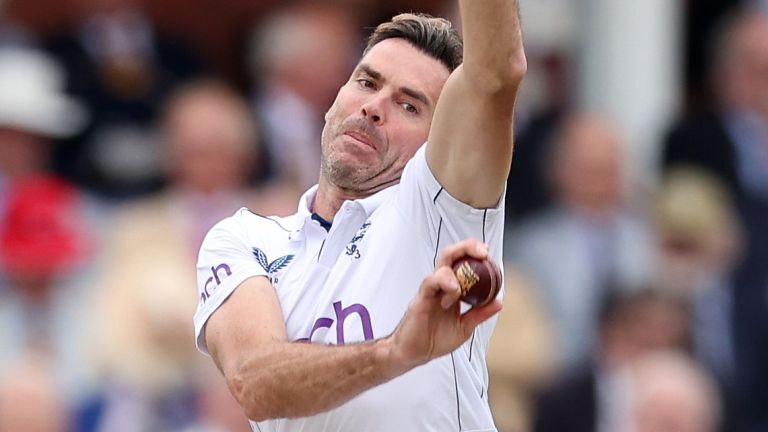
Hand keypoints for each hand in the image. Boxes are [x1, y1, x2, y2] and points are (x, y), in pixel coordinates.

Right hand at [386, 239, 502, 368]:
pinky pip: (430, 281)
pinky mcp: (421, 298)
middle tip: (483, 253)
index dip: (473, 253)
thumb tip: (498, 302)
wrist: (414, 353)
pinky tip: (450, 296)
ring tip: (459, 292)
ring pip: (442, 266)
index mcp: (451, 289)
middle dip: (467, 248)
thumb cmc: (435, 339)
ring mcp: (430, 290)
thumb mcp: (464, 327)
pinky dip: (444, 283)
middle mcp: (440, 285)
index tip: (487, 254)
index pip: (461, 262)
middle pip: (451, 255)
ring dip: (456, 275)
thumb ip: (479, 314)